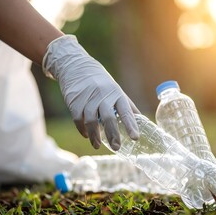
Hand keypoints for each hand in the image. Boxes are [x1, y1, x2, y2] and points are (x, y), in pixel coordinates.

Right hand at [43, 35, 139, 149]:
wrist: (76, 67)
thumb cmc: (101, 82)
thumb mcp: (115, 90)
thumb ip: (126, 105)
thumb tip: (141, 121)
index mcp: (116, 94)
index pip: (126, 111)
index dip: (131, 125)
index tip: (135, 138)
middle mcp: (103, 96)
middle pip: (108, 118)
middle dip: (113, 134)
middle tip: (116, 147)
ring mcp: (88, 99)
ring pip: (91, 121)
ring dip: (95, 136)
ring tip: (97, 146)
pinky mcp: (74, 102)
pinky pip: (78, 119)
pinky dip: (82, 130)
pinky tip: (87, 136)